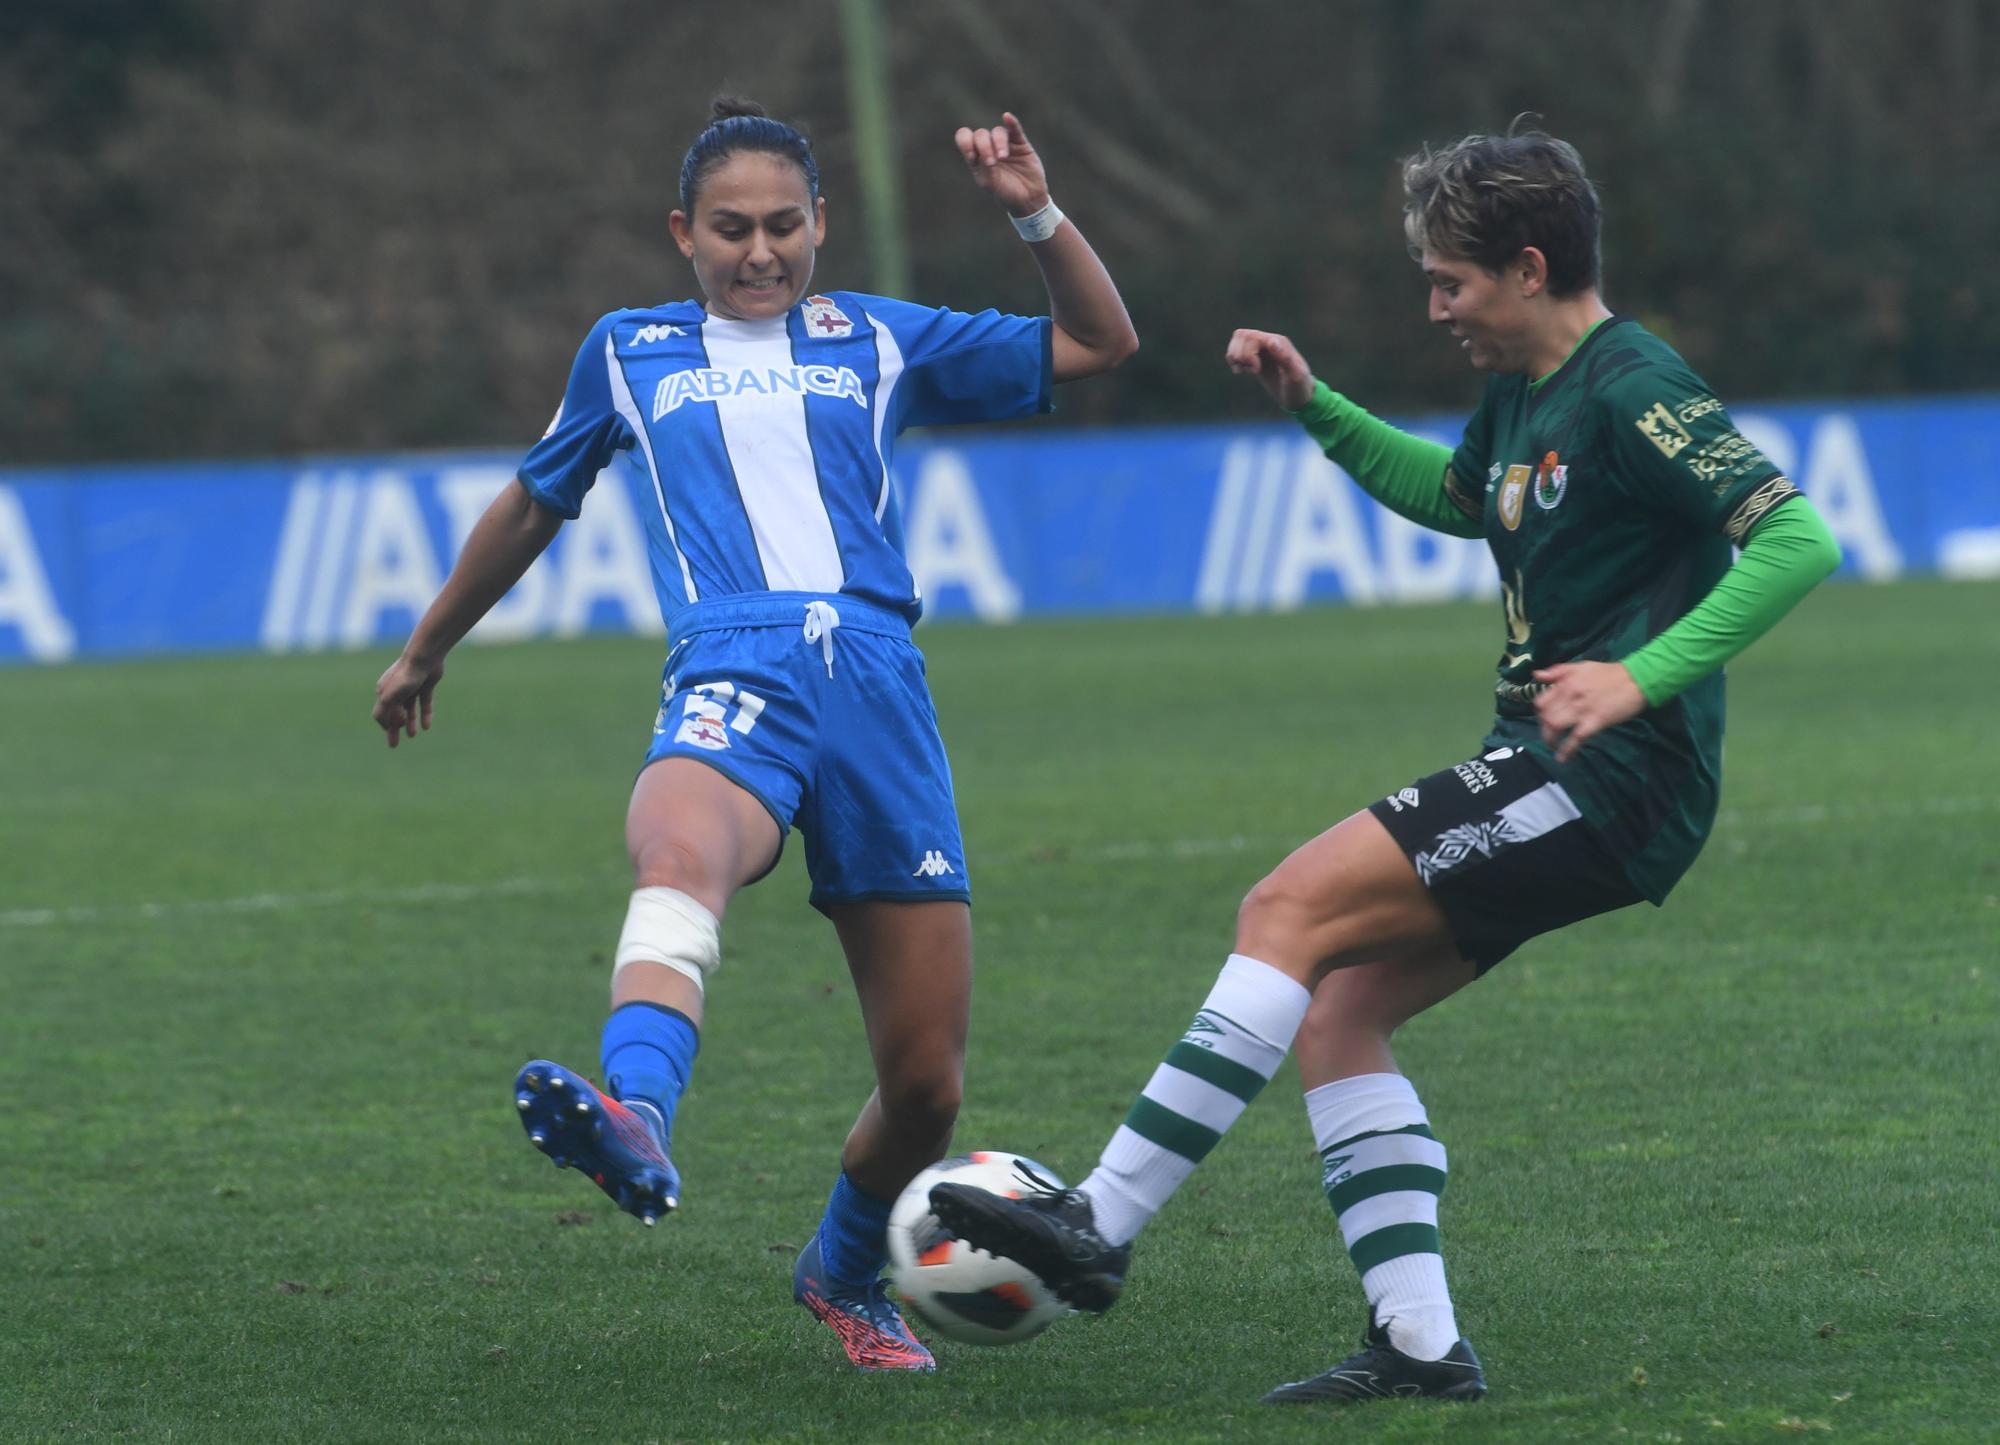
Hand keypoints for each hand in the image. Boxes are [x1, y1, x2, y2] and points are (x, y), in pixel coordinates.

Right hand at [373, 653, 442, 748]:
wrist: (425, 658)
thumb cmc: (405, 677)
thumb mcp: (390, 697)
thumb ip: (384, 712)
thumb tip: (384, 726)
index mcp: (384, 691)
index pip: (382, 713)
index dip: (387, 724)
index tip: (395, 727)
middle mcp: (396, 689)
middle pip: (394, 713)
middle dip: (394, 729)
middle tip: (393, 745)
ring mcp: (411, 687)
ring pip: (409, 709)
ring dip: (409, 722)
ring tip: (412, 735)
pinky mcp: (426, 685)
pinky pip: (424, 703)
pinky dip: (425, 715)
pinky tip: (426, 727)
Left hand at [954, 112, 1050, 216]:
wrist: (1028, 199)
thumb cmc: (1005, 193)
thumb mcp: (990, 183)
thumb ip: (984, 164)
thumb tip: (985, 143)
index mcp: (976, 157)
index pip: (965, 139)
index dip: (966, 143)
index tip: (972, 157)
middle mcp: (989, 147)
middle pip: (980, 134)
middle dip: (984, 146)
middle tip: (992, 163)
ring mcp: (1005, 144)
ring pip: (997, 132)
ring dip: (998, 143)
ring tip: (1003, 157)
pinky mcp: (1021, 143)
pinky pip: (1015, 128)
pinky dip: (1011, 122)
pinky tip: (1007, 117)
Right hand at [1225, 329, 1315, 411]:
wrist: (1300, 397)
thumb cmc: (1299, 388)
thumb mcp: (1295, 376)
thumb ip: (1285, 358)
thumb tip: (1271, 341)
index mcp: (1278, 343)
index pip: (1252, 337)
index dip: (1249, 354)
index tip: (1257, 371)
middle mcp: (1268, 342)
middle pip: (1241, 335)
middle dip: (1240, 355)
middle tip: (1252, 371)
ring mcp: (1261, 349)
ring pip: (1237, 340)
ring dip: (1234, 356)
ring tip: (1243, 371)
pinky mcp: (1255, 358)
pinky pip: (1236, 350)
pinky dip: (1233, 360)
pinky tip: (1242, 371)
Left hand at [1531, 661, 1646, 762]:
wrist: (1636, 679)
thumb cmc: (1609, 673)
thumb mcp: (1581, 666)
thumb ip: (1557, 671)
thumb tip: (1536, 675)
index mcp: (1565, 682)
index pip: (1540, 701)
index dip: (1539, 713)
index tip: (1544, 718)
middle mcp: (1570, 695)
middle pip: (1545, 716)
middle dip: (1544, 729)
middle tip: (1550, 735)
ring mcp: (1582, 709)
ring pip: (1555, 727)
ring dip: (1550, 740)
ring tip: (1554, 747)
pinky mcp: (1596, 721)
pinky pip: (1576, 738)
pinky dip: (1567, 750)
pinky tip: (1563, 758)